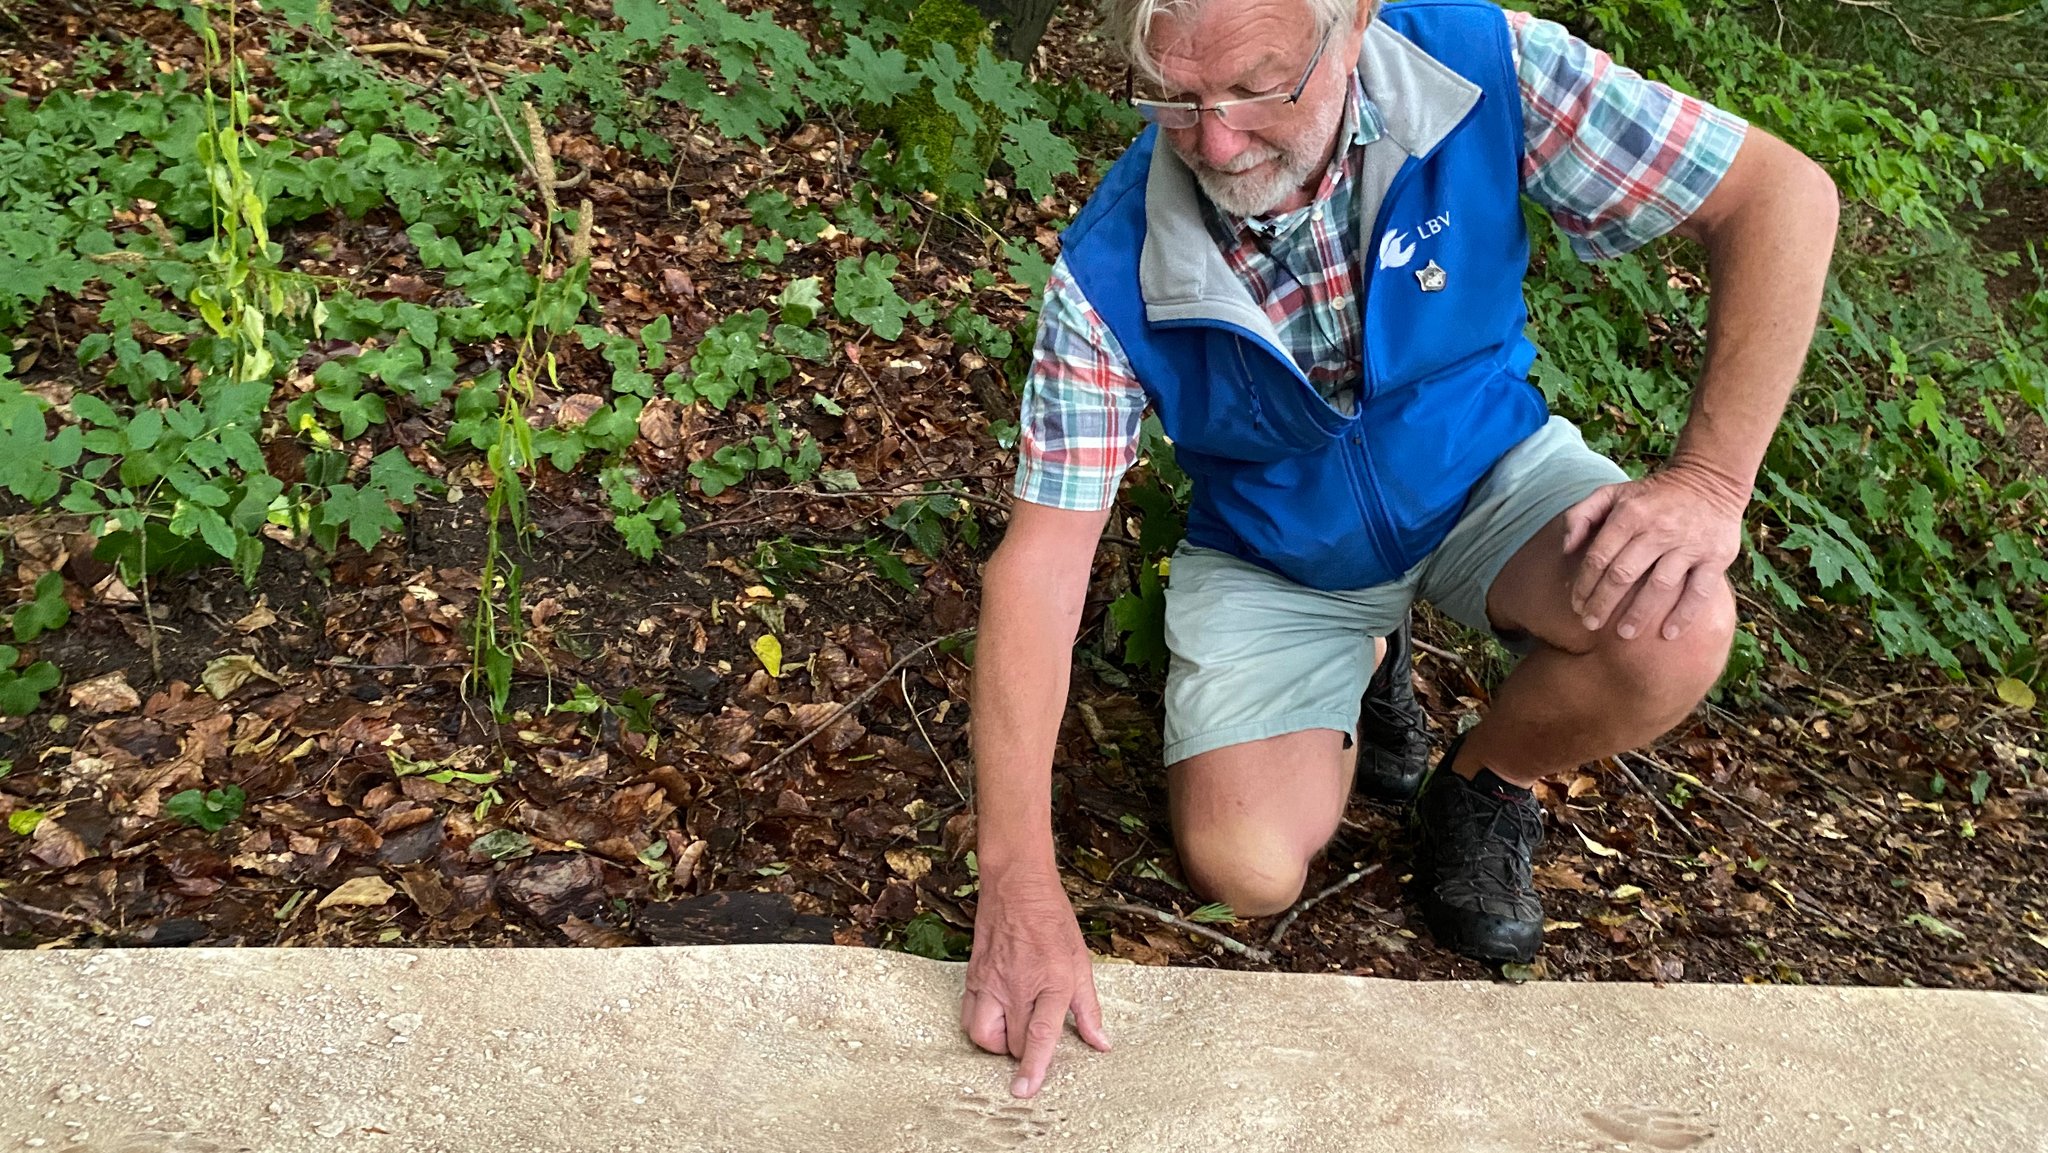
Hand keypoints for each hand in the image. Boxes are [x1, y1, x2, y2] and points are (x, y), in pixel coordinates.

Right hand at [960, 867, 1110, 1097]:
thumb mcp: (1082, 962)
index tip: (1025, 1090)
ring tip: (1013, 1029)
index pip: (1040, 1036)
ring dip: (999, 1044)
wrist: (1017, 888)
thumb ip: (1089, 1008)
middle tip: (1035, 1037)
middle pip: (1013, 1043)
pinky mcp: (973, 979)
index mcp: (1052, 982)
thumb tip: (1100, 1043)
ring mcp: (991, 983)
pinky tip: (996, 1016)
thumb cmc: (1052, 922)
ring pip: (983, 1036)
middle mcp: (1018, 986)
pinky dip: (980, 1027)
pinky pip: (968, 1018)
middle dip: (1024, 1052)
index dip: (1035, 1067)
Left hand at [1561, 465, 1746, 640]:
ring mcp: (1689, 544)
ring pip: (1659, 585)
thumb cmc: (1653, 495)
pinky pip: (1699, 590)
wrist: (1711, 481)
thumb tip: (1565, 547)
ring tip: (1623, 634)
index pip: (1599, 556)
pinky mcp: (1716, 556)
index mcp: (1630, 514)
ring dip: (1639, 613)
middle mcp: (1658, 529)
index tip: (1576, 606)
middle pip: (1623, 574)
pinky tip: (1668, 634)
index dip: (1584, 584)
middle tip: (1590, 624)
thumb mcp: (1613, 493)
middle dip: (1602, 603)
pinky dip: (1684, 614)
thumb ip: (1582, 514)